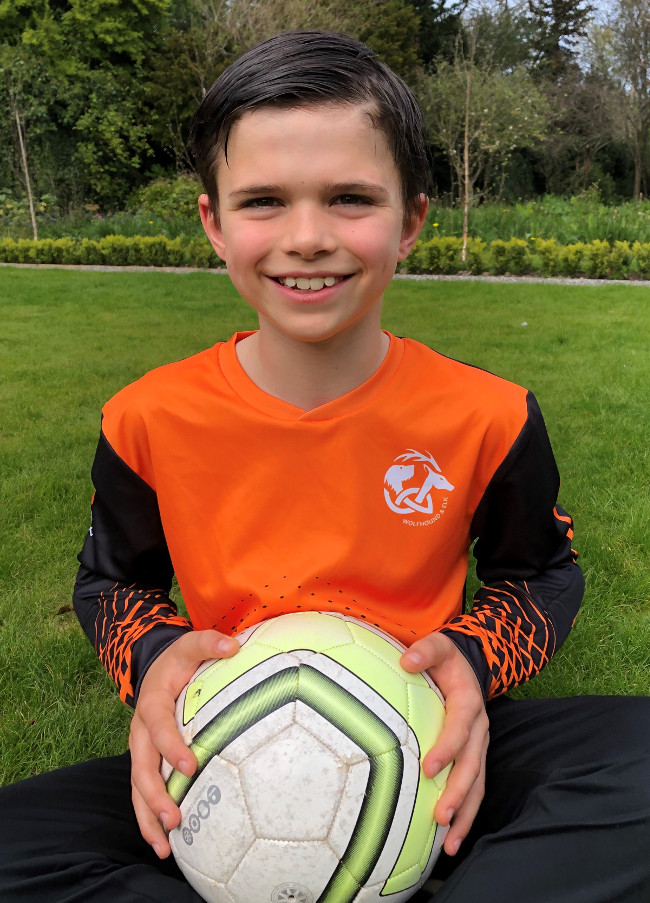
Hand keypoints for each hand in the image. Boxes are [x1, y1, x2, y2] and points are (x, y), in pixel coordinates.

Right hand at [129, 629, 238, 857]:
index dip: (171, 746)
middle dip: (155, 795)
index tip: (190, 765)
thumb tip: (234, 645)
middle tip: (175, 817)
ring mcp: (140, 750)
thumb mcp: (190, 645)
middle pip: (141, 767)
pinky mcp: (146, 763)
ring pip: (137, 788)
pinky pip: (142, 794)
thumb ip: (208, 642)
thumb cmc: (179, 660)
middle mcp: (140, 731)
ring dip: (148, 817)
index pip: (158, 726)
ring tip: (165, 845)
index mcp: (152, 703)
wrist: (155, 668)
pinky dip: (149, 820)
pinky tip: (165, 845)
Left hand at [400, 631, 488, 857]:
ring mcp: (479, 747)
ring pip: (477, 785)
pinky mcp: (473, 758)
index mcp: (469, 703)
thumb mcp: (439, 645)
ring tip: (450, 844)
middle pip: (472, 766)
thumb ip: (425, 650)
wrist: (469, 665)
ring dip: (465, 814)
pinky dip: (465, 814)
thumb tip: (406, 660)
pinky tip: (450, 839)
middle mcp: (479, 729)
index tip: (428, 767)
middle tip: (441, 816)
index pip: (460, 728)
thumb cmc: (446, 658)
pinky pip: (473, 789)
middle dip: (458, 793)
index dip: (447, 748)